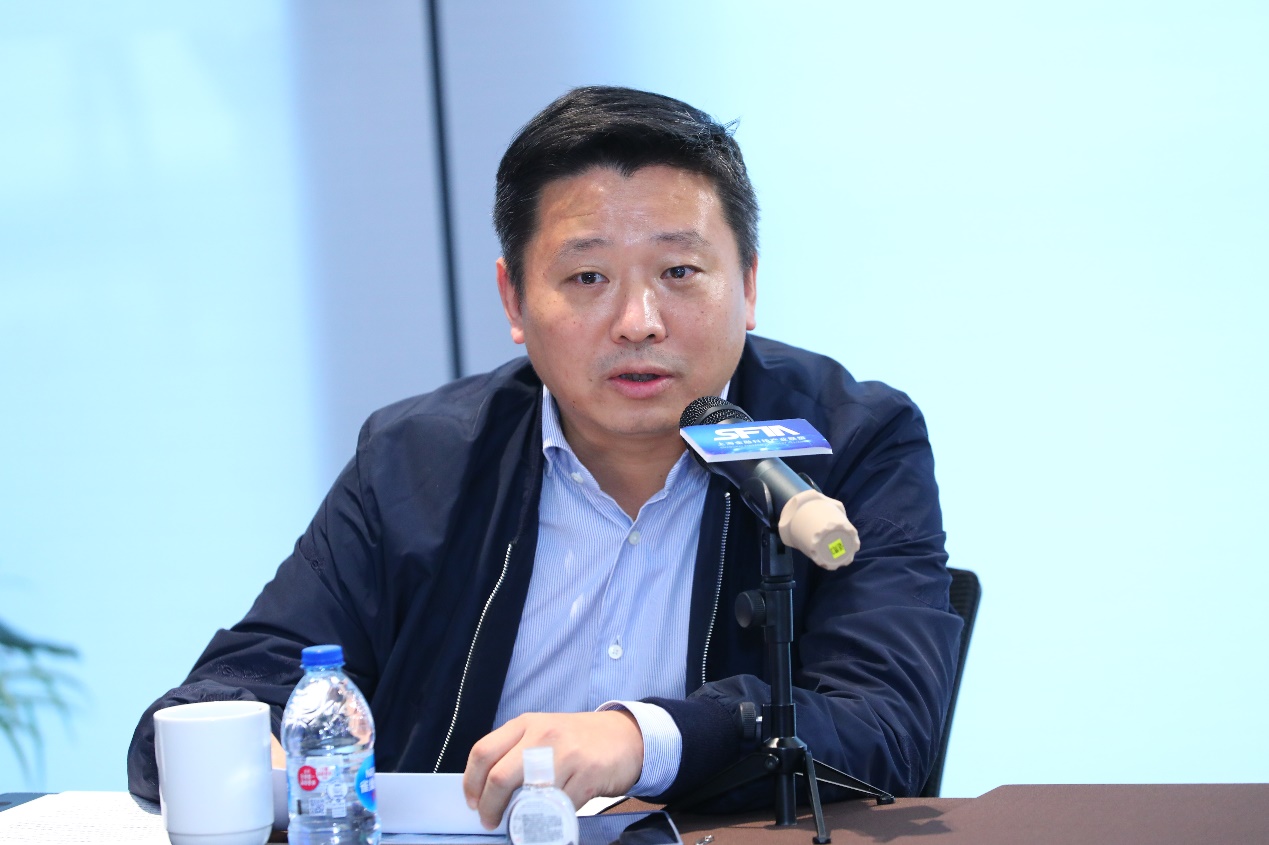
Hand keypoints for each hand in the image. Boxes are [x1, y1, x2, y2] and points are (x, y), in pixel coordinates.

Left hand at [463, 711, 643, 828]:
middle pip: (500, 777)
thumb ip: (517, 753)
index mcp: (526, 724)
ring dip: (519, 817)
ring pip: (528, 796)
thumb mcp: (543, 733)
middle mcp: (543, 735)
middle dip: (490, 807)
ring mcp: (566, 754)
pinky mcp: (587, 775)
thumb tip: (488, 789)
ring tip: (521, 822)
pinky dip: (550, 819)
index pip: (483, 752)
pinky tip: (551, 817)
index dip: (472, 783)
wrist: (626, 737)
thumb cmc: (579, 740)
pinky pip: (559, 807)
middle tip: (491, 821)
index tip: (474, 802)